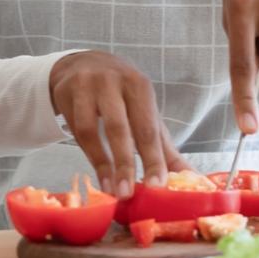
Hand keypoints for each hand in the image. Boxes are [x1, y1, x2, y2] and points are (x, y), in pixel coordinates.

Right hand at [49, 51, 190, 198]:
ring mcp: (86, 85)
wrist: (84, 63)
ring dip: (101, 163)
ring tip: (111, 190)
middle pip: (118, 127)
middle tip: (127, 194)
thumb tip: (193, 179)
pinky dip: (86, 153)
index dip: (153, 158)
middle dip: (124, 163)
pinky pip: (74, 128)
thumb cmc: (121, 96)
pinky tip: (97, 172)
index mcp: (139, 86)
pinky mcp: (65, 92)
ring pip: (90, 129)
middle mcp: (113, 82)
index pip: (147, 127)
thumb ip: (163, 147)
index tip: (157, 186)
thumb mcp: (144, 113)